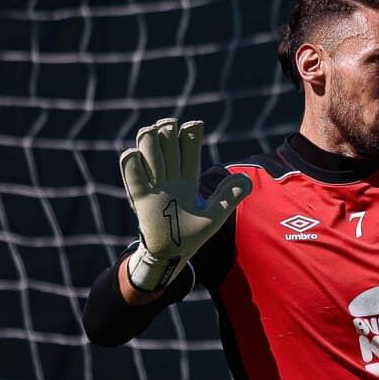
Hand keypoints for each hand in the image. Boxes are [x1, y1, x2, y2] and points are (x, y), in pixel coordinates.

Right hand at [118, 118, 250, 289]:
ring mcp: (154, 187)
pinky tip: (133, 153)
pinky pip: (133, 178)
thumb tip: (246, 180)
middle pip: (167, 148)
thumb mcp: (214, 216)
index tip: (195, 124)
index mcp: (187, 180)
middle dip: (167, 132)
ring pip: (149, 156)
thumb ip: (228, 197)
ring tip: (151, 132)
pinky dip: (132, 165)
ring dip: (149, 142)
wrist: (171, 255)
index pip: (189, 152)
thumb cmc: (192, 235)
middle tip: (169, 124)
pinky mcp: (140, 199)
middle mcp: (170, 179)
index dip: (190, 137)